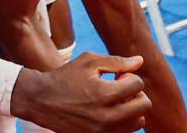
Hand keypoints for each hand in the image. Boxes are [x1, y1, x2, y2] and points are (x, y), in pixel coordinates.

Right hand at [13, 53, 150, 132]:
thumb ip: (116, 61)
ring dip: (132, 108)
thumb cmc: (65, 77)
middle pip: (144, 105)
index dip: (129, 75)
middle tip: (119, 86)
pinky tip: (109, 110)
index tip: (117, 75)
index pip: (138, 84)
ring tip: (115, 99)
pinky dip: (124, 120)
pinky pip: (126, 132)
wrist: (43, 101)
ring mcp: (106, 131)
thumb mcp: (88, 62)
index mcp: (105, 94)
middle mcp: (109, 116)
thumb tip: (140, 61)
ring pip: (138, 122)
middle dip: (135, 92)